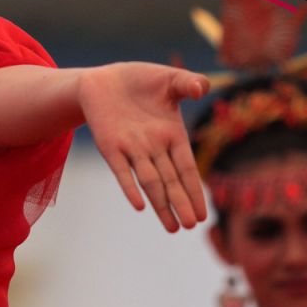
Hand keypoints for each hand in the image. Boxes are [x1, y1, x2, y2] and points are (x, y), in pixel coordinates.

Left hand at [77, 62, 208, 231]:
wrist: (104, 80)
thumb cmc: (141, 81)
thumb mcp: (169, 79)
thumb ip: (188, 83)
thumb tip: (203, 87)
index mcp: (172, 135)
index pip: (186, 168)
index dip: (194, 190)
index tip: (203, 215)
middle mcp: (153, 147)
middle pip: (170, 180)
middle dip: (180, 203)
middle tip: (190, 226)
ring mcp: (132, 149)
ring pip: (150, 181)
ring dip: (161, 203)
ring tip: (173, 227)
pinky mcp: (109, 146)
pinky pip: (121, 169)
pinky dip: (130, 186)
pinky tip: (139, 205)